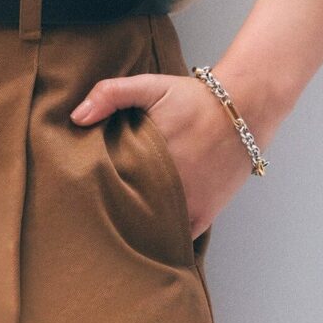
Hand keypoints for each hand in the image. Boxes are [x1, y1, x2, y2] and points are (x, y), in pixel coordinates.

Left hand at [70, 68, 266, 236]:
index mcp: (149, 156)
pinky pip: (178, 237)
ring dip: (135, 226)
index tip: (79, 188)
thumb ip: (111, 94)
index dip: (92, 187)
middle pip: (127, 208)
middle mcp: (169, 184)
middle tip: (91, 211)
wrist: (246, 109)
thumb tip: (77, 118)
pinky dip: (163, 237)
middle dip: (110, 210)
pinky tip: (146, 237)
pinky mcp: (205, 214)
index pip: (109, 184)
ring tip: (115, 227)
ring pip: (151, 227)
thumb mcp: (151, 86)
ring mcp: (189, 203)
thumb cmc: (194, 98)